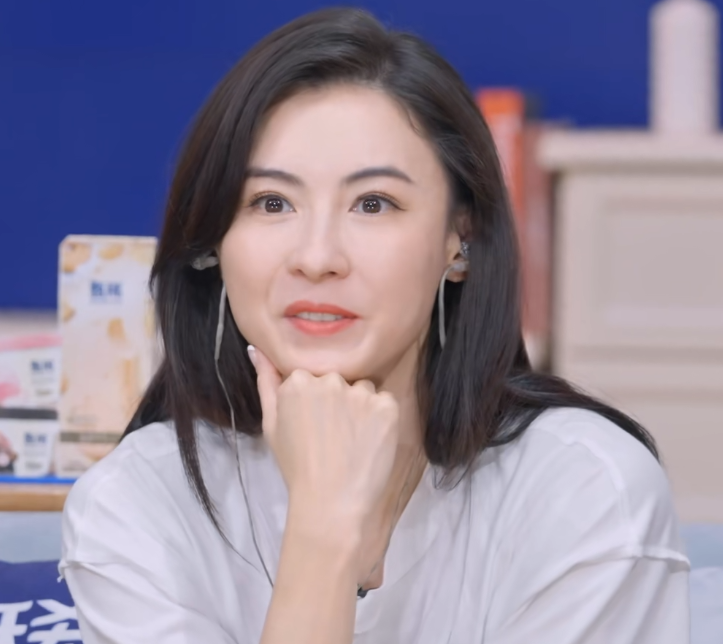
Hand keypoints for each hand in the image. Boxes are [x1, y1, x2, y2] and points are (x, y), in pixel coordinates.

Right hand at [249, 346, 399, 537]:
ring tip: (351, 441)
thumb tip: (257, 349)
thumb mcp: (271, 424)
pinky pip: (385, 402)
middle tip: (332, 436)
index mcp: (298, 380)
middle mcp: (330, 379)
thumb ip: (266, 382)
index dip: (315, 401)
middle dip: (337, 400)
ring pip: (363, 389)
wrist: (330, 503)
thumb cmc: (296, 466)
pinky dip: (380, 419)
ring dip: (360, 407)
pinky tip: (369, 442)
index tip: (313, 425)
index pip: (312, 376)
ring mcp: (360, 392)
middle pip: (339, 380)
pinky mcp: (387, 406)